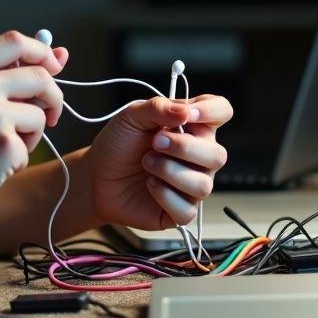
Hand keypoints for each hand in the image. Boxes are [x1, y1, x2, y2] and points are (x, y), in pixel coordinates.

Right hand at [0, 31, 68, 230]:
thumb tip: (60, 54)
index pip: (16, 41)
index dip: (41, 53)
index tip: (51, 67)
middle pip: (41, 77)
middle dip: (52, 98)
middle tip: (47, 116)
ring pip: (39, 115)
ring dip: (30, 134)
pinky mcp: (4, 145)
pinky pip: (29, 148)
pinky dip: (16, 161)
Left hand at [84, 94, 232, 229]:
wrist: (96, 177)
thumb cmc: (118, 145)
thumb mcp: (131, 116)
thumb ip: (158, 107)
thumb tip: (186, 110)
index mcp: (192, 126)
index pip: (221, 111)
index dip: (211, 111)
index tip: (189, 114)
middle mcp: (198, 156)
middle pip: (218, 155)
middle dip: (185, 148)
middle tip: (155, 142)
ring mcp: (191, 184)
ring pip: (203, 185)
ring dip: (170, 171)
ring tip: (146, 163)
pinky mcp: (181, 210)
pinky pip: (187, 209)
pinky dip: (164, 195)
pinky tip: (150, 185)